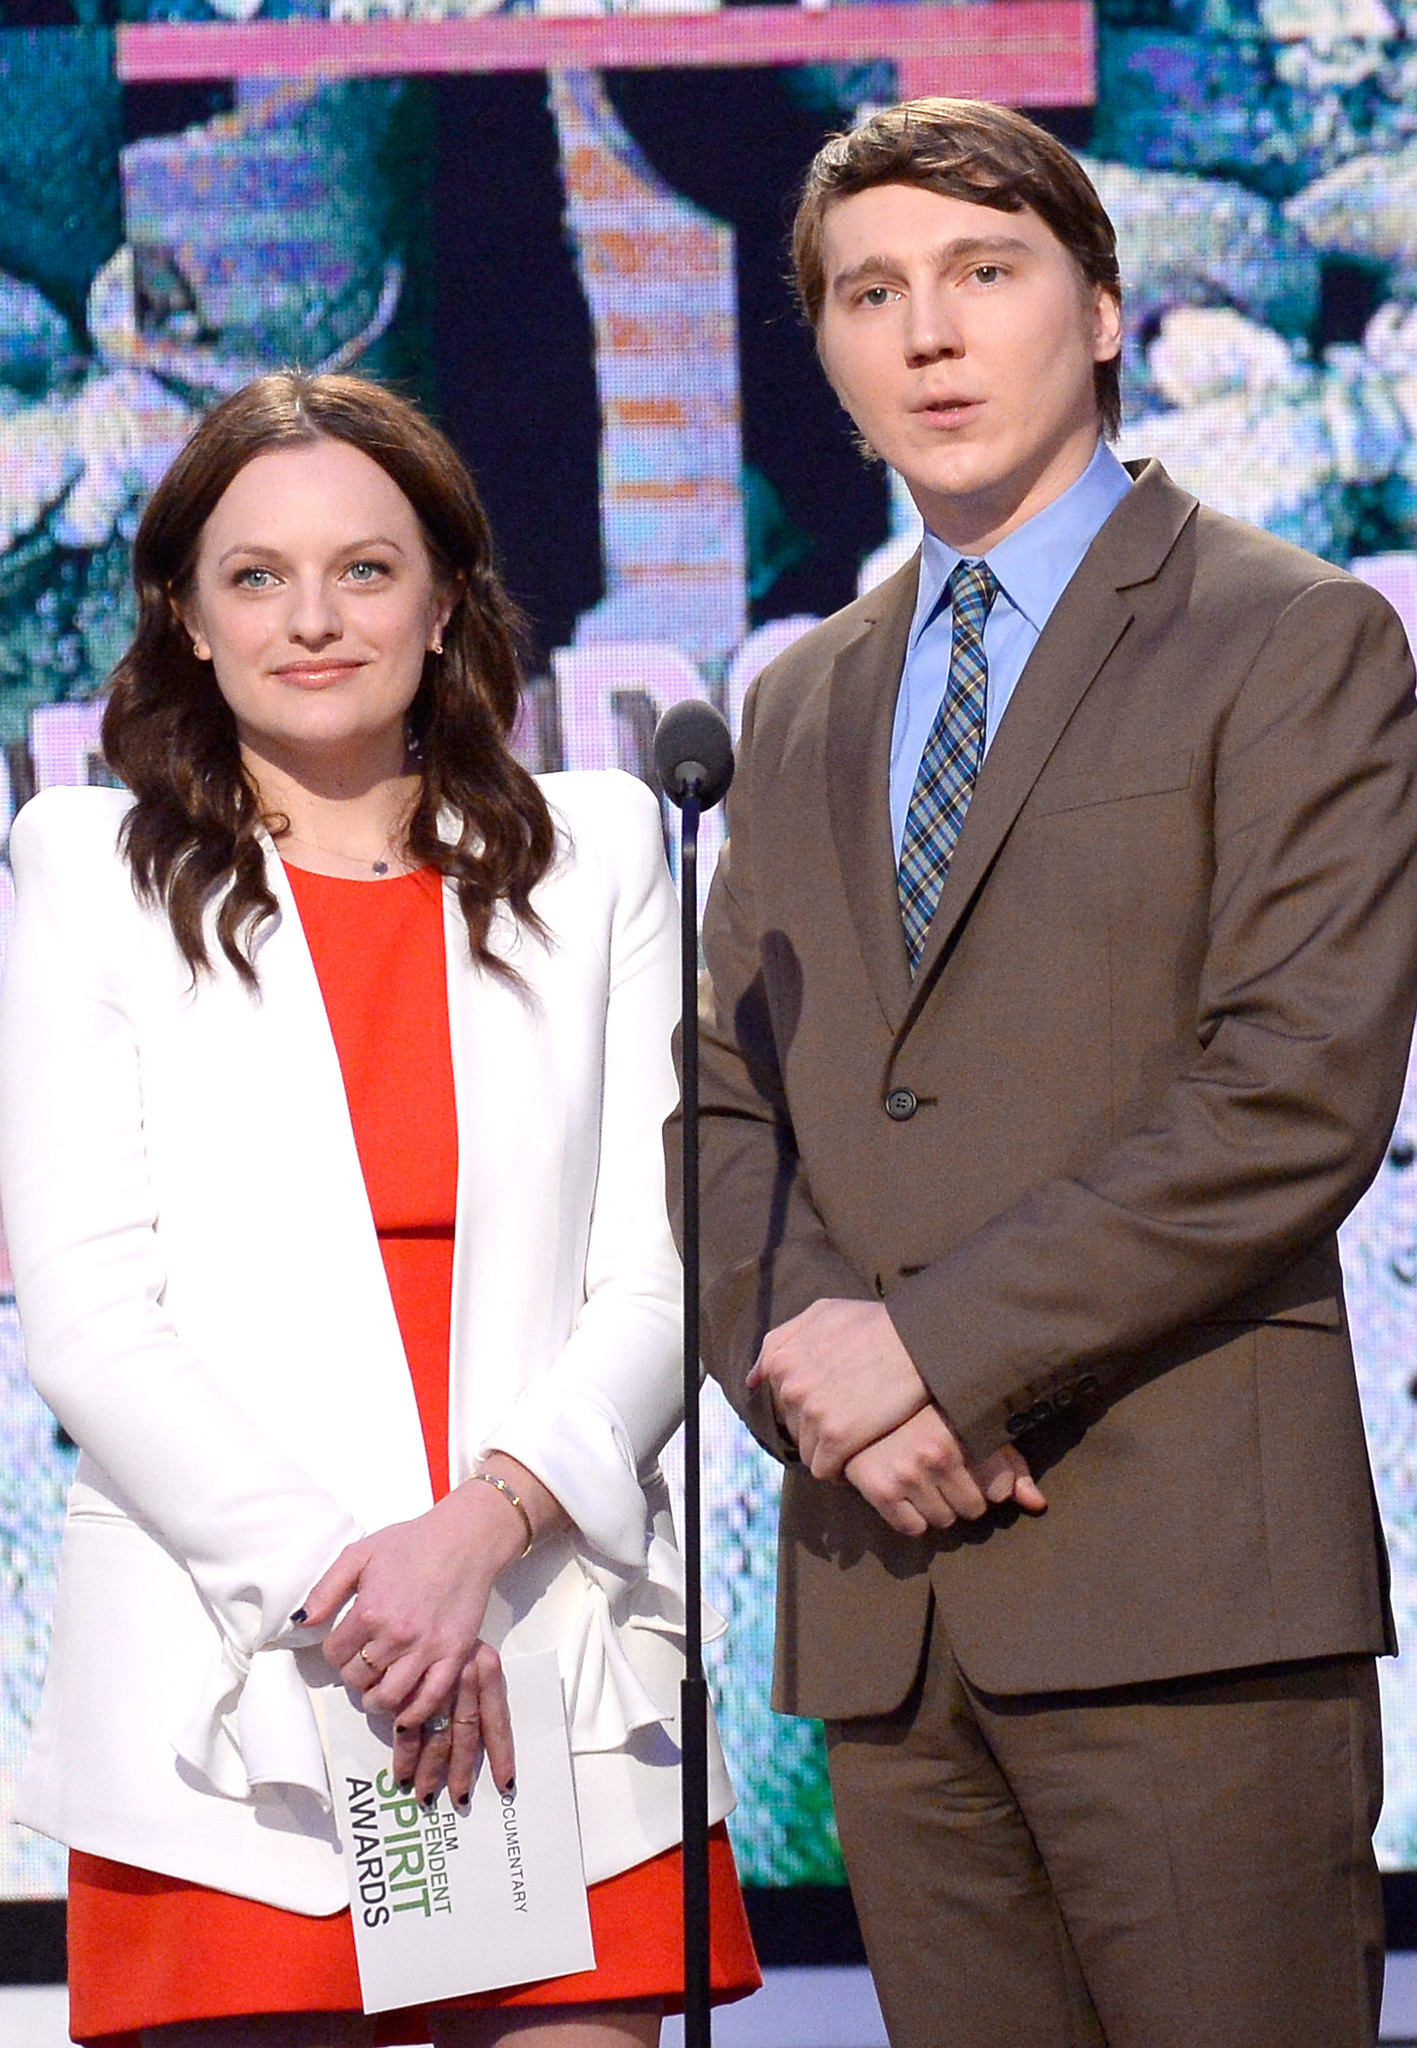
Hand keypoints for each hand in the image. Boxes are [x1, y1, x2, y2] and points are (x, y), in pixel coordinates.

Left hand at [302, 1455, 561, 1805]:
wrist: (471, 1536)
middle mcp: (399, 1633)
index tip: (345, 1649)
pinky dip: (415, 1713)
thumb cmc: (413, 1541)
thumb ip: (328, 1588)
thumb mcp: (362, 1553)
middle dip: (359, 1681)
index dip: (337, 1657)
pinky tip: (409, 1702)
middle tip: (366, 1668)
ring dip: (384, 1701)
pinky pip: (430, 1703)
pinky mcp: (457, 1656)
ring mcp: (430, 1649)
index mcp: (373, 1607)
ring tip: (385, 1686)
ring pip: (393, 1702)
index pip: (337, 1655)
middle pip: (361, 1684)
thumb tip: (299, 1622)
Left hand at [747, 1298, 929, 1479]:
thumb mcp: (824, 1313)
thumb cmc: (876, 1323)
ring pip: (808, 1451)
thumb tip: (753, 1378)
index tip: (831, 1406)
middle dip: (816, 1428)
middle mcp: (790, 1387)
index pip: (780, 1401)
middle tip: (849, 1421)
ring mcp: (811, 1413)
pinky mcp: (836, 1437)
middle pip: (793, 1427)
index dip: (807, 1406)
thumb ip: (784, 1339)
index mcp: (782, 1359)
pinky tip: (858, 1459)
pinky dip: (839, 1470)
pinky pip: (825, 1469)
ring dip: (828, 1451)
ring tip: (856, 1442)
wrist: (918, 1342)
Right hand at [844, 1405, 1047, 1536]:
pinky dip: (911, 1516)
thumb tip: (1037, 1504)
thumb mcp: (973, 1425)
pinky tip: (905, 1492)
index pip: (1001, 1489)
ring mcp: (907, 1473)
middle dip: (964, 1496)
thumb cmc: (927, 1412)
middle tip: (945, 1474)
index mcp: (964, 1431)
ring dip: (937, 1507)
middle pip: (973, 1509)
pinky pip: (912, 1528)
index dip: (992, 1484)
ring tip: (925, 1480)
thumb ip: (1010, 1464)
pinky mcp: (879, 1490)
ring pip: (944, 1521)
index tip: (975, 1467)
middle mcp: (936, 1453)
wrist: (864, 1400)